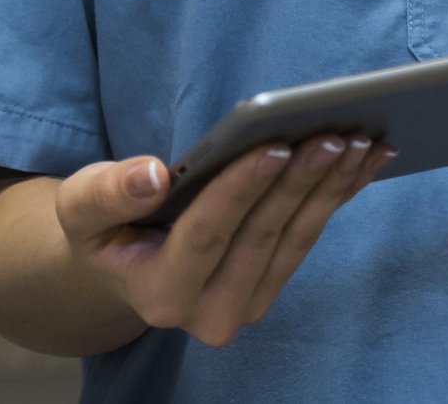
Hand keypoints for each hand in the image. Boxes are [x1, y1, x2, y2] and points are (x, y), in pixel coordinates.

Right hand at [54, 134, 393, 346]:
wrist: (122, 261)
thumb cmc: (103, 225)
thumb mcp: (82, 205)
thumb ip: (106, 193)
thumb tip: (152, 175)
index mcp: (159, 294)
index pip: (207, 234)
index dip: (243, 188)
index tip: (276, 144)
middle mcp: (208, 313)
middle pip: (262, 237)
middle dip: (300, 181)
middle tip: (334, 134)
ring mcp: (245, 304)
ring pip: (295, 238)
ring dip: (331, 187)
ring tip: (359, 140)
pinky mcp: (270, 286)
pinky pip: (308, 237)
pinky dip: (338, 194)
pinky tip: (365, 159)